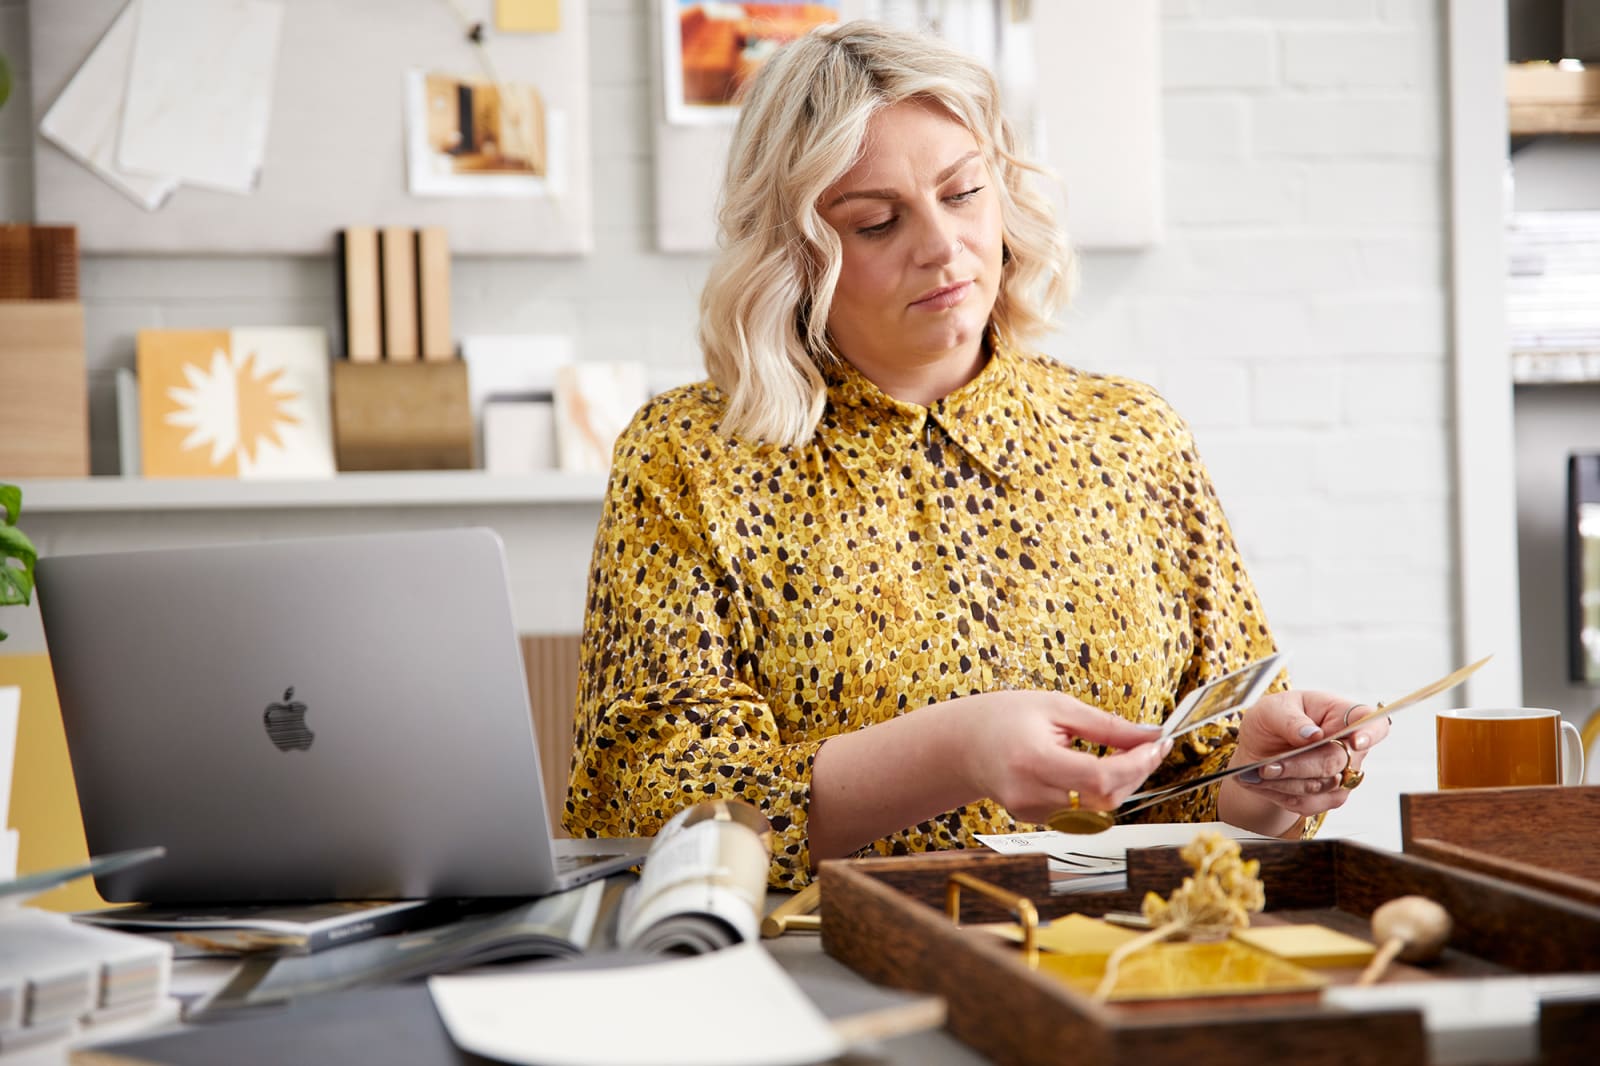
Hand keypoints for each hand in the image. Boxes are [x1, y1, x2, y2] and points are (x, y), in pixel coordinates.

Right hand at [953, 691, 1172, 823]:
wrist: (962, 745)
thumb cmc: (1005, 718)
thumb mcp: (1056, 707)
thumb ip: (1106, 725)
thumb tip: (1150, 735)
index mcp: (1034, 761)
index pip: (1100, 777)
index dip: (1137, 764)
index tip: (1158, 744)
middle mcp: (1032, 795)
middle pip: (1104, 799)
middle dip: (1136, 773)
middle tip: (1150, 746)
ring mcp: (1034, 813)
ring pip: (1099, 811)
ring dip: (1122, 784)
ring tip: (1126, 755)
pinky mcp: (1038, 821)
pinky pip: (1084, 813)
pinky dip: (1101, 792)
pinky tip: (1101, 770)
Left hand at [1226, 691, 1390, 817]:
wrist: (1259, 750)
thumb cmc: (1272, 721)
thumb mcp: (1271, 709)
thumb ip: (1290, 719)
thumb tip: (1311, 734)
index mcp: (1342, 715)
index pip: (1373, 723)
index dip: (1370, 734)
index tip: (1355, 742)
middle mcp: (1350, 747)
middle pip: (1337, 761)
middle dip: (1298, 765)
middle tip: (1268, 766)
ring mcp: (1344, 775)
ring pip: (1321, 786)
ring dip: (1286, 782)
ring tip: (1258, 774)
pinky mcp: (1330, 797)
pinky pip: (1309, 803)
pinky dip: (1281, 794)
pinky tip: (1263, 783)